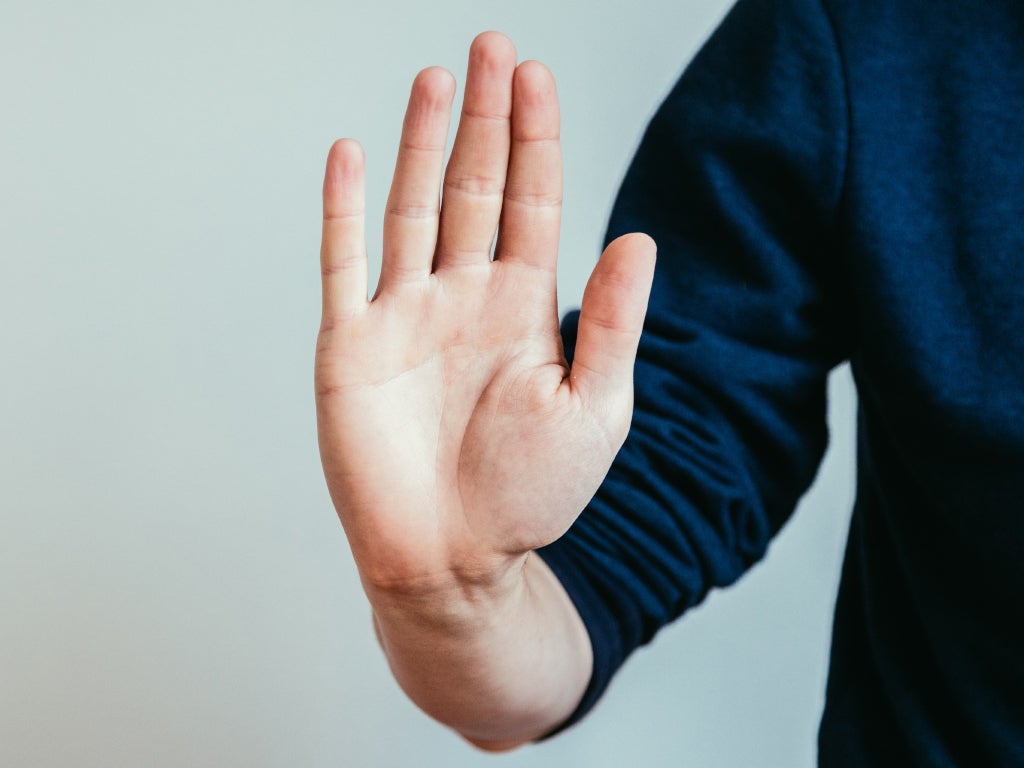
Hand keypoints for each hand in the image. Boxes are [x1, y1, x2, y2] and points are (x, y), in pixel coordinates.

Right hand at [315, 32, 654, 598]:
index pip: (532, 203)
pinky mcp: (351, 346)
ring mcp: (405, 317)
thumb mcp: (593, 409)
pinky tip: (353, 154)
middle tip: (492, 48)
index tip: (536, 76)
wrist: (454, 562)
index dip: (535, 139)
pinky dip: (344, 211)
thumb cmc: (529, 497)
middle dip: (485, 119)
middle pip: (475, 188)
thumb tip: (640, 238)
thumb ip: (613, 324)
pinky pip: (344, 265)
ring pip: (415, 210)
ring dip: (423, 144)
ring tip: (437, 78)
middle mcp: (464, 298)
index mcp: (525, 308)